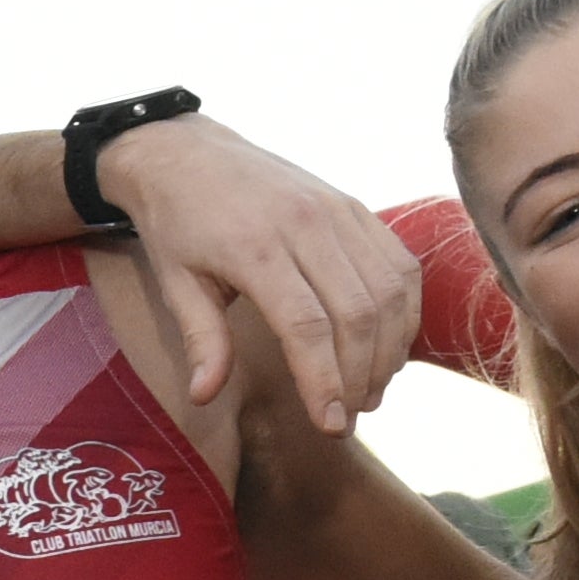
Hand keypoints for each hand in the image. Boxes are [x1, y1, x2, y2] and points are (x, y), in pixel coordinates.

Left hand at [92, 114, 417, 430]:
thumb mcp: (175, 282)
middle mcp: (306, 224)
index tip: (329, 426)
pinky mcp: (355, 206)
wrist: (187, 154)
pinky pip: (398, 263)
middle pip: (357, 313)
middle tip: (348, 418)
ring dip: (389, 350)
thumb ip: (201, 339)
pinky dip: (404, 310)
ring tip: (370, 393)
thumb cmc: (178, 224)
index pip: (307, 326)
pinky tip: (388, 347)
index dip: (324, 381)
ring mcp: (338, 211)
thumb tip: (204, 397)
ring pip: (388, 290)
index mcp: (256, 247)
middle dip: (360, 376)